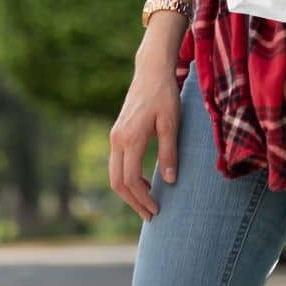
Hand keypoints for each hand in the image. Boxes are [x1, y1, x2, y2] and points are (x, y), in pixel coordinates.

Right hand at [108, 61, 180, 222]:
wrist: (151, 71)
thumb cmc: (164, 95)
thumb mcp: (171, 123)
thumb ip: (169, 152)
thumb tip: (169, 181)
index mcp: (130, 139)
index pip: (130, 180)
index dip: (142, 199)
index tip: (156, 210)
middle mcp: (117, 140)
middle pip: (117, 182)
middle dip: (133, 201)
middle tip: (151, 214)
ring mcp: (115, 136)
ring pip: (114, 174)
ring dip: (129, 191)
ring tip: (148, 202)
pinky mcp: (118, 133)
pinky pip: (117, 163)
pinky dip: (128, 177)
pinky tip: (145, 181)